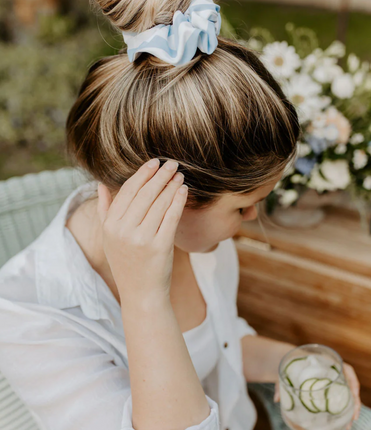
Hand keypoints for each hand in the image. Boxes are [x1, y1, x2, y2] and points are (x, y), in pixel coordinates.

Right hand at [96, 159, 187, 302]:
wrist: (141, 294)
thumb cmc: (127, 263)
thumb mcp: (109, 238)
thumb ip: (104, 210)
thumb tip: (100, 185)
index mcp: (110, 226)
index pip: (127, 191)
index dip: (142, 174)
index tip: (154, 163)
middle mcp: (123, 231)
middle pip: (144, 194)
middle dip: (160, 175)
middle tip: (172, 163)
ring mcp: (141, 239)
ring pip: (159, 203)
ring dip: (171, 185)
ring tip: (179, 175)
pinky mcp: (160, 246)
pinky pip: (171, 217)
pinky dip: (178, 201)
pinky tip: (183, 190)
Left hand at [273, 361, 360, 428]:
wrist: (289, 363)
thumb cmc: (291, 365)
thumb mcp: (287, 371)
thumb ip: (281, 382)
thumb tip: (277, 398)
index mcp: (327, 362)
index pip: (347, 370)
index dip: (352, 382)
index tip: (354, 394)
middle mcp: (334, 371)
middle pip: (350, 385)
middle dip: (354, 402)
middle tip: (353, 418)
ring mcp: (334, 381)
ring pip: (347, 394)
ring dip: (350, 409)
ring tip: (348, 425)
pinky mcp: (331, 389)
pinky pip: (341, 398)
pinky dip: (343, 409)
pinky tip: (342, 422)